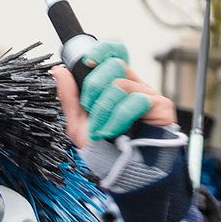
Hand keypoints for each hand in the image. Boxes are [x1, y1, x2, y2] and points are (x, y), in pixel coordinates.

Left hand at [54, 41, 177, 143]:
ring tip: (100, 130)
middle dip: (93, 87)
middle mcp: (132, 85)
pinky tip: (114, 132)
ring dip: (102, 110)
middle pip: (113, 64)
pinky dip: (118, 119)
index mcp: (114, 83)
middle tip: (89, 108)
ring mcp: (148, 94)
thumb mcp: (78, 124)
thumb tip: (59, 71)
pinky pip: (136, 100)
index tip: (87, 63)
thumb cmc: (104, 150)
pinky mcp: (161, 106)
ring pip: (119, 84)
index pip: (114, 52)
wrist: (122, 172)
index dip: (102, 50)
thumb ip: (69, 97)